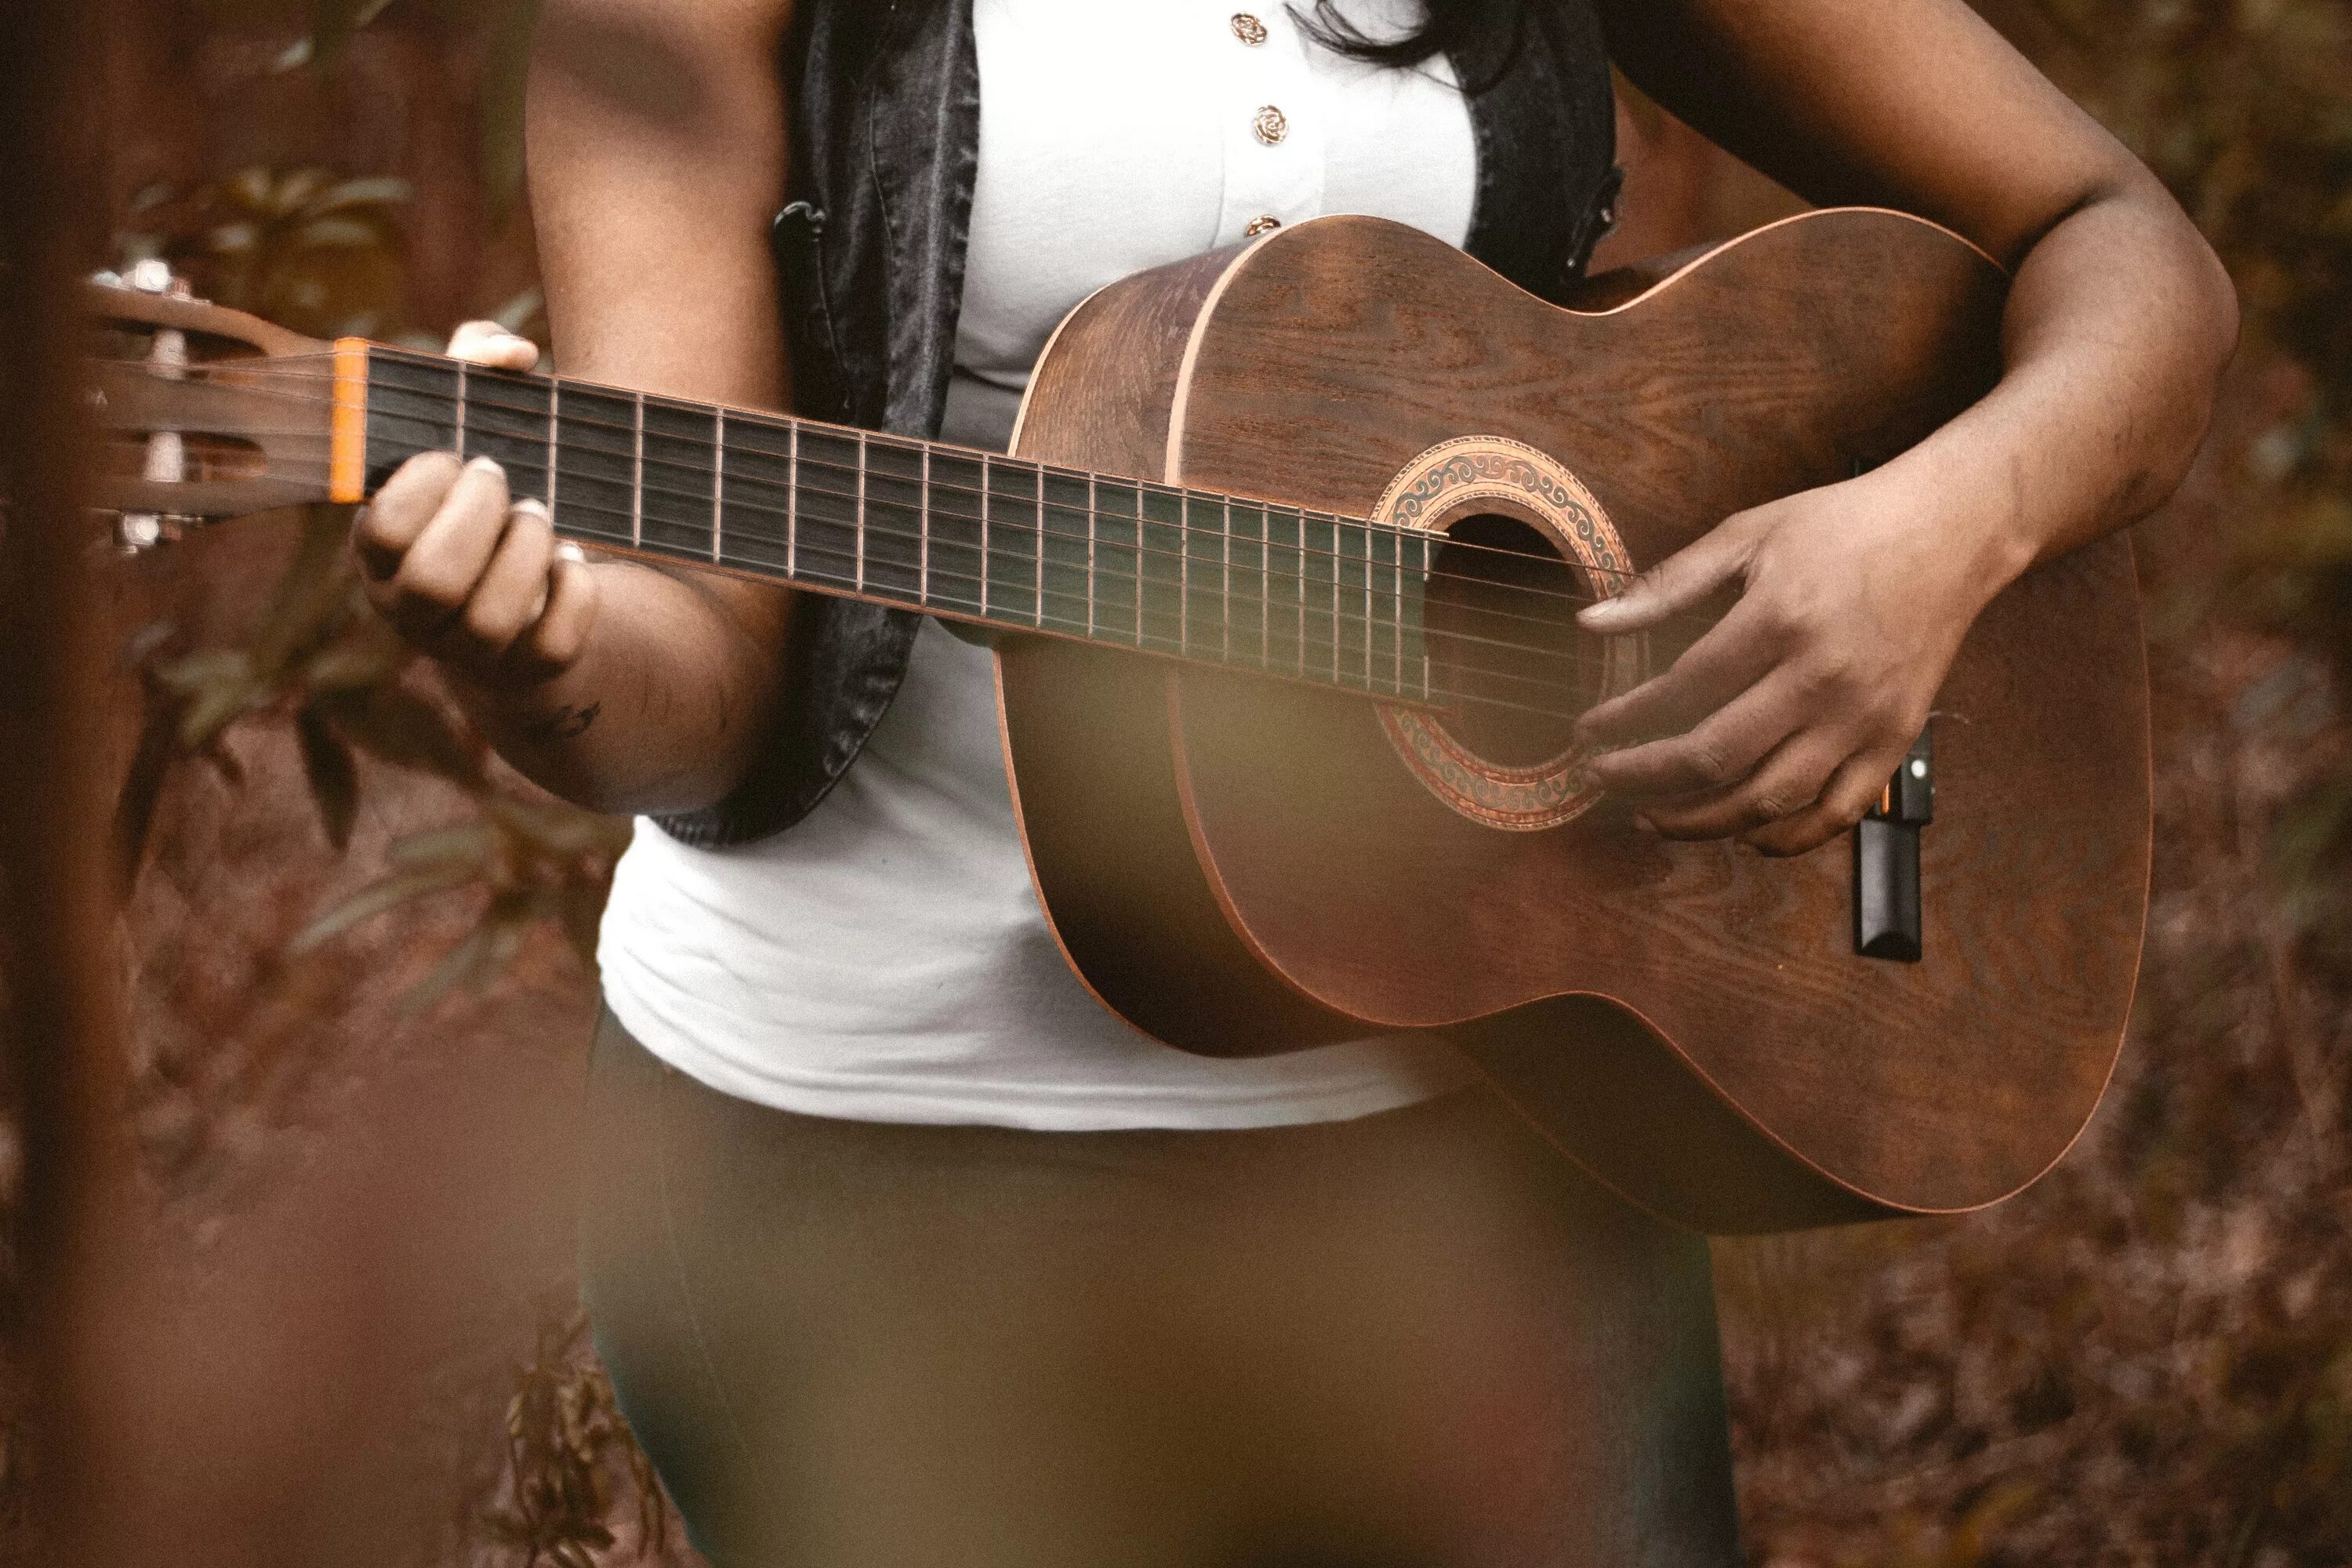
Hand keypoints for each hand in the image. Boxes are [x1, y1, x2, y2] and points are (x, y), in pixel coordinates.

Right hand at [354, 322, 600, 688]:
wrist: (520, 588)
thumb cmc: (480, 490)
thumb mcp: (470, 422)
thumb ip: (474, 364)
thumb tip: (512, 352)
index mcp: (380, 547)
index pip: (384, 531)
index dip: (423, 489)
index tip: (454, 455)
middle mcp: (411, 607)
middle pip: (433, 583)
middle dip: (479, 520)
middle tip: (504, 481)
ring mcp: (466, 647)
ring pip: (491, 621)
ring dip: (527, 556)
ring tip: (540, 518)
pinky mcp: (525, 667)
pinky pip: (552, 647)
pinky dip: (574, 595)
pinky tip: (572, 561)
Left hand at [1573, 467, 2006, 855]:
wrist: (1953, 529)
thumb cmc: (1844, 526)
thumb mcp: (1749, 533)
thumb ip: (1667, 584)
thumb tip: (1591, 622)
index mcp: (1781, 618)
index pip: (1682, 689)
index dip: (1626, 718)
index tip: (1588, 730)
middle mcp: (1823, 677)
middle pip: (1717, 755)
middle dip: (1646, 778)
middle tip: (1604, 778)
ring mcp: (1864, 717)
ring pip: (1771, 799)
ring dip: (1702, 821)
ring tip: (1654, 818)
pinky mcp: (1895, 740)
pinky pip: (1836, 812)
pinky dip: (1787, 838)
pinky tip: (1743, 834)